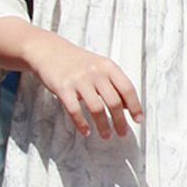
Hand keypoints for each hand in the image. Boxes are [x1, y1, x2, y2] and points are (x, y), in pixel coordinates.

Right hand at [27, 34, 142, 138]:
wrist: (48, 51)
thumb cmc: (76, 61)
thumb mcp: (99, 66)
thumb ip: (114, 82)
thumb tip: (127, 106)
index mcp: (107, 66)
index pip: (127, 89)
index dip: (135, 106)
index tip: (138, 120)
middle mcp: (95, 73)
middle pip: (113, 102)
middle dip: (120, 121)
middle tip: (122, 133)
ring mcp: (78, 80)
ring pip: (96, 109)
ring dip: (103, 126)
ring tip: (106, 135)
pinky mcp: (63, 88)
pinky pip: (75, 110)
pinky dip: (81, 123)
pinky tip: (86, 131)